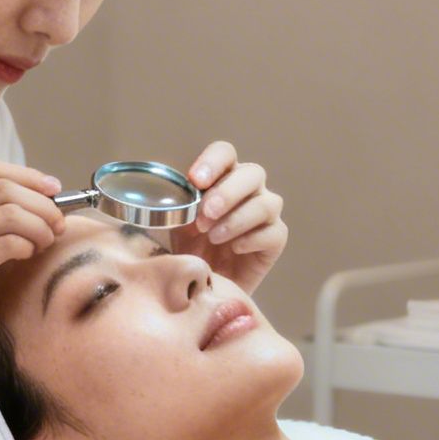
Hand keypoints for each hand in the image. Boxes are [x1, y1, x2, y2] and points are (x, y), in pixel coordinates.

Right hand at [0, 158, 64, 371]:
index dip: (23, 173)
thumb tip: (21, 197)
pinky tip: (28, 255)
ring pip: (9, 213)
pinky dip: (27, 245)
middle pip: (0, 186)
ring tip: (46, 240)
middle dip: (41, 202)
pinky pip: (6, 244)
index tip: (50, 188)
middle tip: (57, 220)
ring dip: (40, 225)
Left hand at [170, 141, 286, 294]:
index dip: (213, 162)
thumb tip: (163, 194)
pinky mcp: (275, 239)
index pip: (225, 153)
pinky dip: (252, 239)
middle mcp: (250, 189)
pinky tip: (234, 249)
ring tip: (213, 237)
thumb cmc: (191, 248)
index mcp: (223, 177)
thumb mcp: (175, 223)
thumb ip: (174, 205)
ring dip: (237, 219)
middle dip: (227, 193)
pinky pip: (274, 232)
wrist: (203, 285)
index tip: (196, 181)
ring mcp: (266, 213)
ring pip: (267, 203)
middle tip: (205, 215)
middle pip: (253, 174)